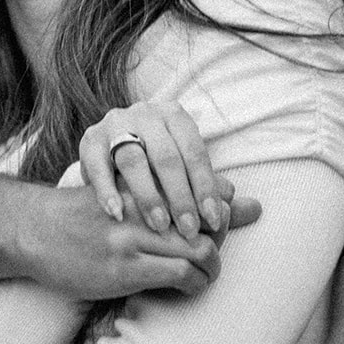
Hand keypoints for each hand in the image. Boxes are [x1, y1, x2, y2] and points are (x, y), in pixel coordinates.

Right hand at [18, 181, 221, 298]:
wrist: (34, 230)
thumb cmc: (82, 213)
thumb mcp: (121, 189)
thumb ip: (161, 188)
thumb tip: (224, 190)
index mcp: (143, 180)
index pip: (201, 188)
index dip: (222, 208)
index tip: (220, 222)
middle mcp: (142, 204)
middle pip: (208, 219)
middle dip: (224, 238)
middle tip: (217, 252)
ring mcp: (134, 237)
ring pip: (202, 248)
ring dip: (214, 266)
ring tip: (207, 273)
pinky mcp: (126, 268)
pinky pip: (180, 274)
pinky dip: (196, 283)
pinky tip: (188, 286)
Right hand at [79, 99, 261, 240]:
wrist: (104, 166)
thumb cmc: (152, 177)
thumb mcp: (182, 179)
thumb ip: (211, 193)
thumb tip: (255, 208)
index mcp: (174, 116)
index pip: (194, 151)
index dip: (205, 186)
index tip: (213, 221)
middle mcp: (144, 114)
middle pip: (166, 155)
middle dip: (180, 195)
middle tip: (188, 230)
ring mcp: (114, 124)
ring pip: (133, 158)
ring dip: (148, 194)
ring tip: (159, 226)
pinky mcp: (88, 140)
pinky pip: (97, 165)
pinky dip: (108, 190)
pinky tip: (118, 214)